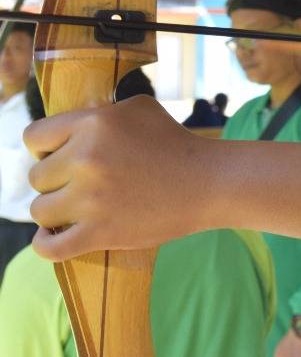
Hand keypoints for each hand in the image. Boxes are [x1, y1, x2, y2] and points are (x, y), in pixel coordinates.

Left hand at [25, 97, 217, 259]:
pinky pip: (50, 247)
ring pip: (40, 210)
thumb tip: (67, 127)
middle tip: (83, 185)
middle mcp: (87, 159)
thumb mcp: (138, 110)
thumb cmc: (176, 144)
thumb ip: (97, 113)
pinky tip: (53, 236)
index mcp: (93, 124)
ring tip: (77, 209)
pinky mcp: (102, 233)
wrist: (211, 182)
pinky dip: (46, 244)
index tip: (63, 158)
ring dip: (56, 211)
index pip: (33, 138)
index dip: (45, 149)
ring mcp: (92, 199)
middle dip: (57, 181)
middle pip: (36, 177)